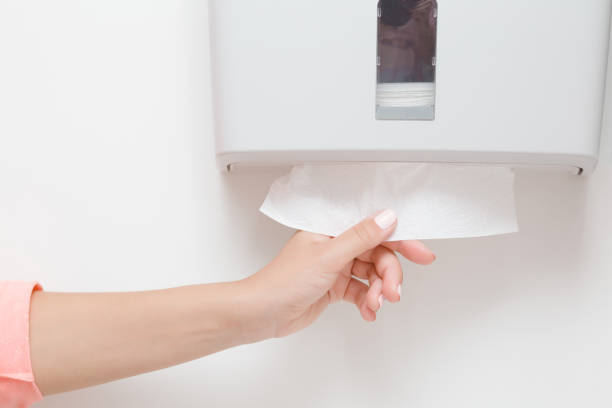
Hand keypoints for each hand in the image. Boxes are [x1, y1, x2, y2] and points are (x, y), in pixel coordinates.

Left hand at [246, 210, 435, 337]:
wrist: (262, 313)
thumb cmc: (283, 281)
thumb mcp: (327, 257)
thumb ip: (360, 238)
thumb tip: (387, 217)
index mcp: (331, 229)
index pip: (373, 228)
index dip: (400, 239)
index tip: (422, 253)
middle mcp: (335, 245)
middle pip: (377, 254)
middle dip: (389, 274)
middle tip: (393, 292)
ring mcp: (336, 267)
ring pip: (371, 275)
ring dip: (378, 291)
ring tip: (376, 305)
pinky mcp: (335, 288)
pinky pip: (361, 292)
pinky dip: (368, 302)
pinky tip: (368, 312)